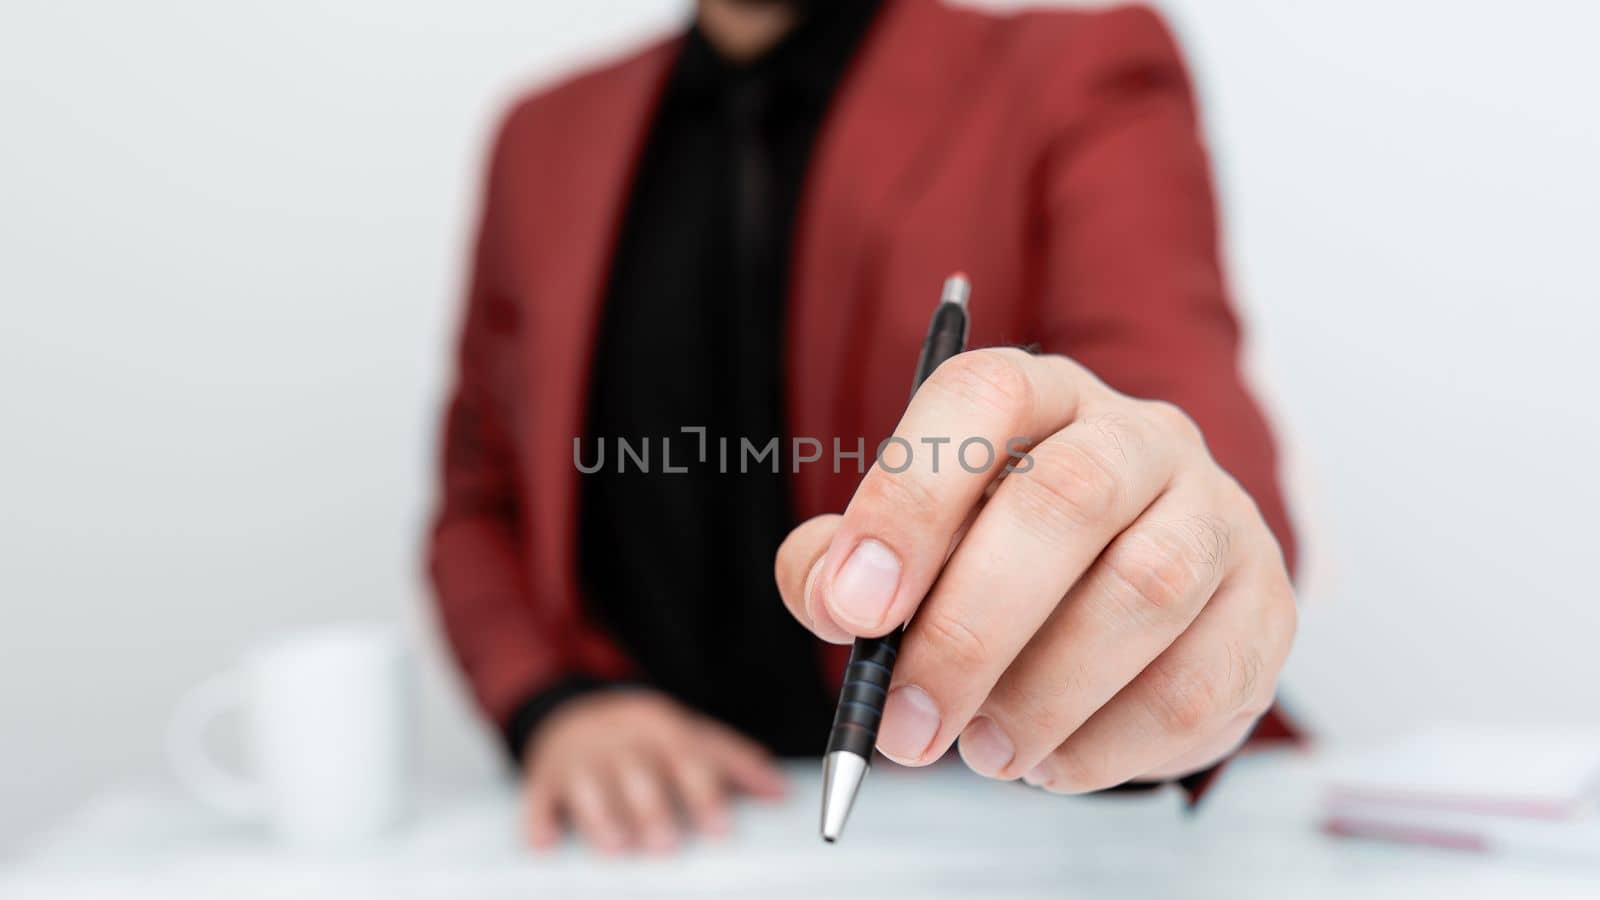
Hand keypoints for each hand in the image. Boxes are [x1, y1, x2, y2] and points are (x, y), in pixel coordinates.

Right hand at [520, 690, 786, 852]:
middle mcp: (619, 741)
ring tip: (616, 846)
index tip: (719, 828)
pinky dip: (538, 818)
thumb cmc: (645, 738)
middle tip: (666, 844)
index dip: (703, 793)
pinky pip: (537, 795)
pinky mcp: (544, 776)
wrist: (575, 712)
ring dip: (601, 815)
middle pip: (637, 772)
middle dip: (652, 807)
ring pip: (588, 783)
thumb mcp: (689, 736)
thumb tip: (781, 792)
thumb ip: (735, 763)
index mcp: (659, 729)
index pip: (685, 757)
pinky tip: (543, 841)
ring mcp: (579, 757)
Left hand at [775, 348, 1295, 789]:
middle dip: (972, 629)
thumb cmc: (998, 565)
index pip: (981, 399)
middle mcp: (1138, 436)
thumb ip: (842, 565)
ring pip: (1146, 591)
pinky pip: (1196, 684)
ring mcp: (1217, 516)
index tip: (855, 608)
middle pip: (1070, 499)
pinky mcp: (1263, 608)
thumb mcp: (908, 551)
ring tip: (982, 751)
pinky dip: (1107, 745)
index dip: (911, 500)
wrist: (1135, 607)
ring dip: (1044, 695)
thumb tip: (835, 599)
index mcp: (1039, 399)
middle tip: (907, 721)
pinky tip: (1051, 760)